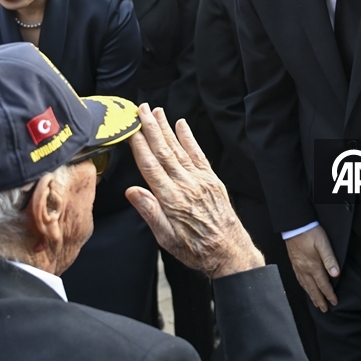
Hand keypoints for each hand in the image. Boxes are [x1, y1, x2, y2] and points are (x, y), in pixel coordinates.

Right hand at [126, 104, 263, 279]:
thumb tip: (132, 191)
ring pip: (179, 149)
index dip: (139, 145)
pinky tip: (182, 125)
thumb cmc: (195, 249)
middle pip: (164, 151)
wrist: (230, 252)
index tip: (130, 128)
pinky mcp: (212, 180)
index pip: (150, 166)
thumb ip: (149, 212)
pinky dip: (189, 138)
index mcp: (171, 200)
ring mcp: (201, 180)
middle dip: (151, 128)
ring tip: (157, 111)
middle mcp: (186, 185)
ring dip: (166, 128)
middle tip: (141, 108)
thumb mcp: (166, 239)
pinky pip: (198, 155)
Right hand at [286, 225, 339, 311]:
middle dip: (320, 300)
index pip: (323, 284)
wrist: (294, 226)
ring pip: (305, 286)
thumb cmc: (310, 232)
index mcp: (313, 265)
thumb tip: (336, 274)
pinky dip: (304, 287)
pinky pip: (299, 280)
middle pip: (313, 289)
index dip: (329, 294)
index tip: (334, 302)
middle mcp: (304, 269)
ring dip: (311, 296)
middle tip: (325, 309)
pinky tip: (305, 288)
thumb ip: (329, 259)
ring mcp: (298, 267)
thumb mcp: (323, 243)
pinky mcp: (294, 263)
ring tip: (316, 303)